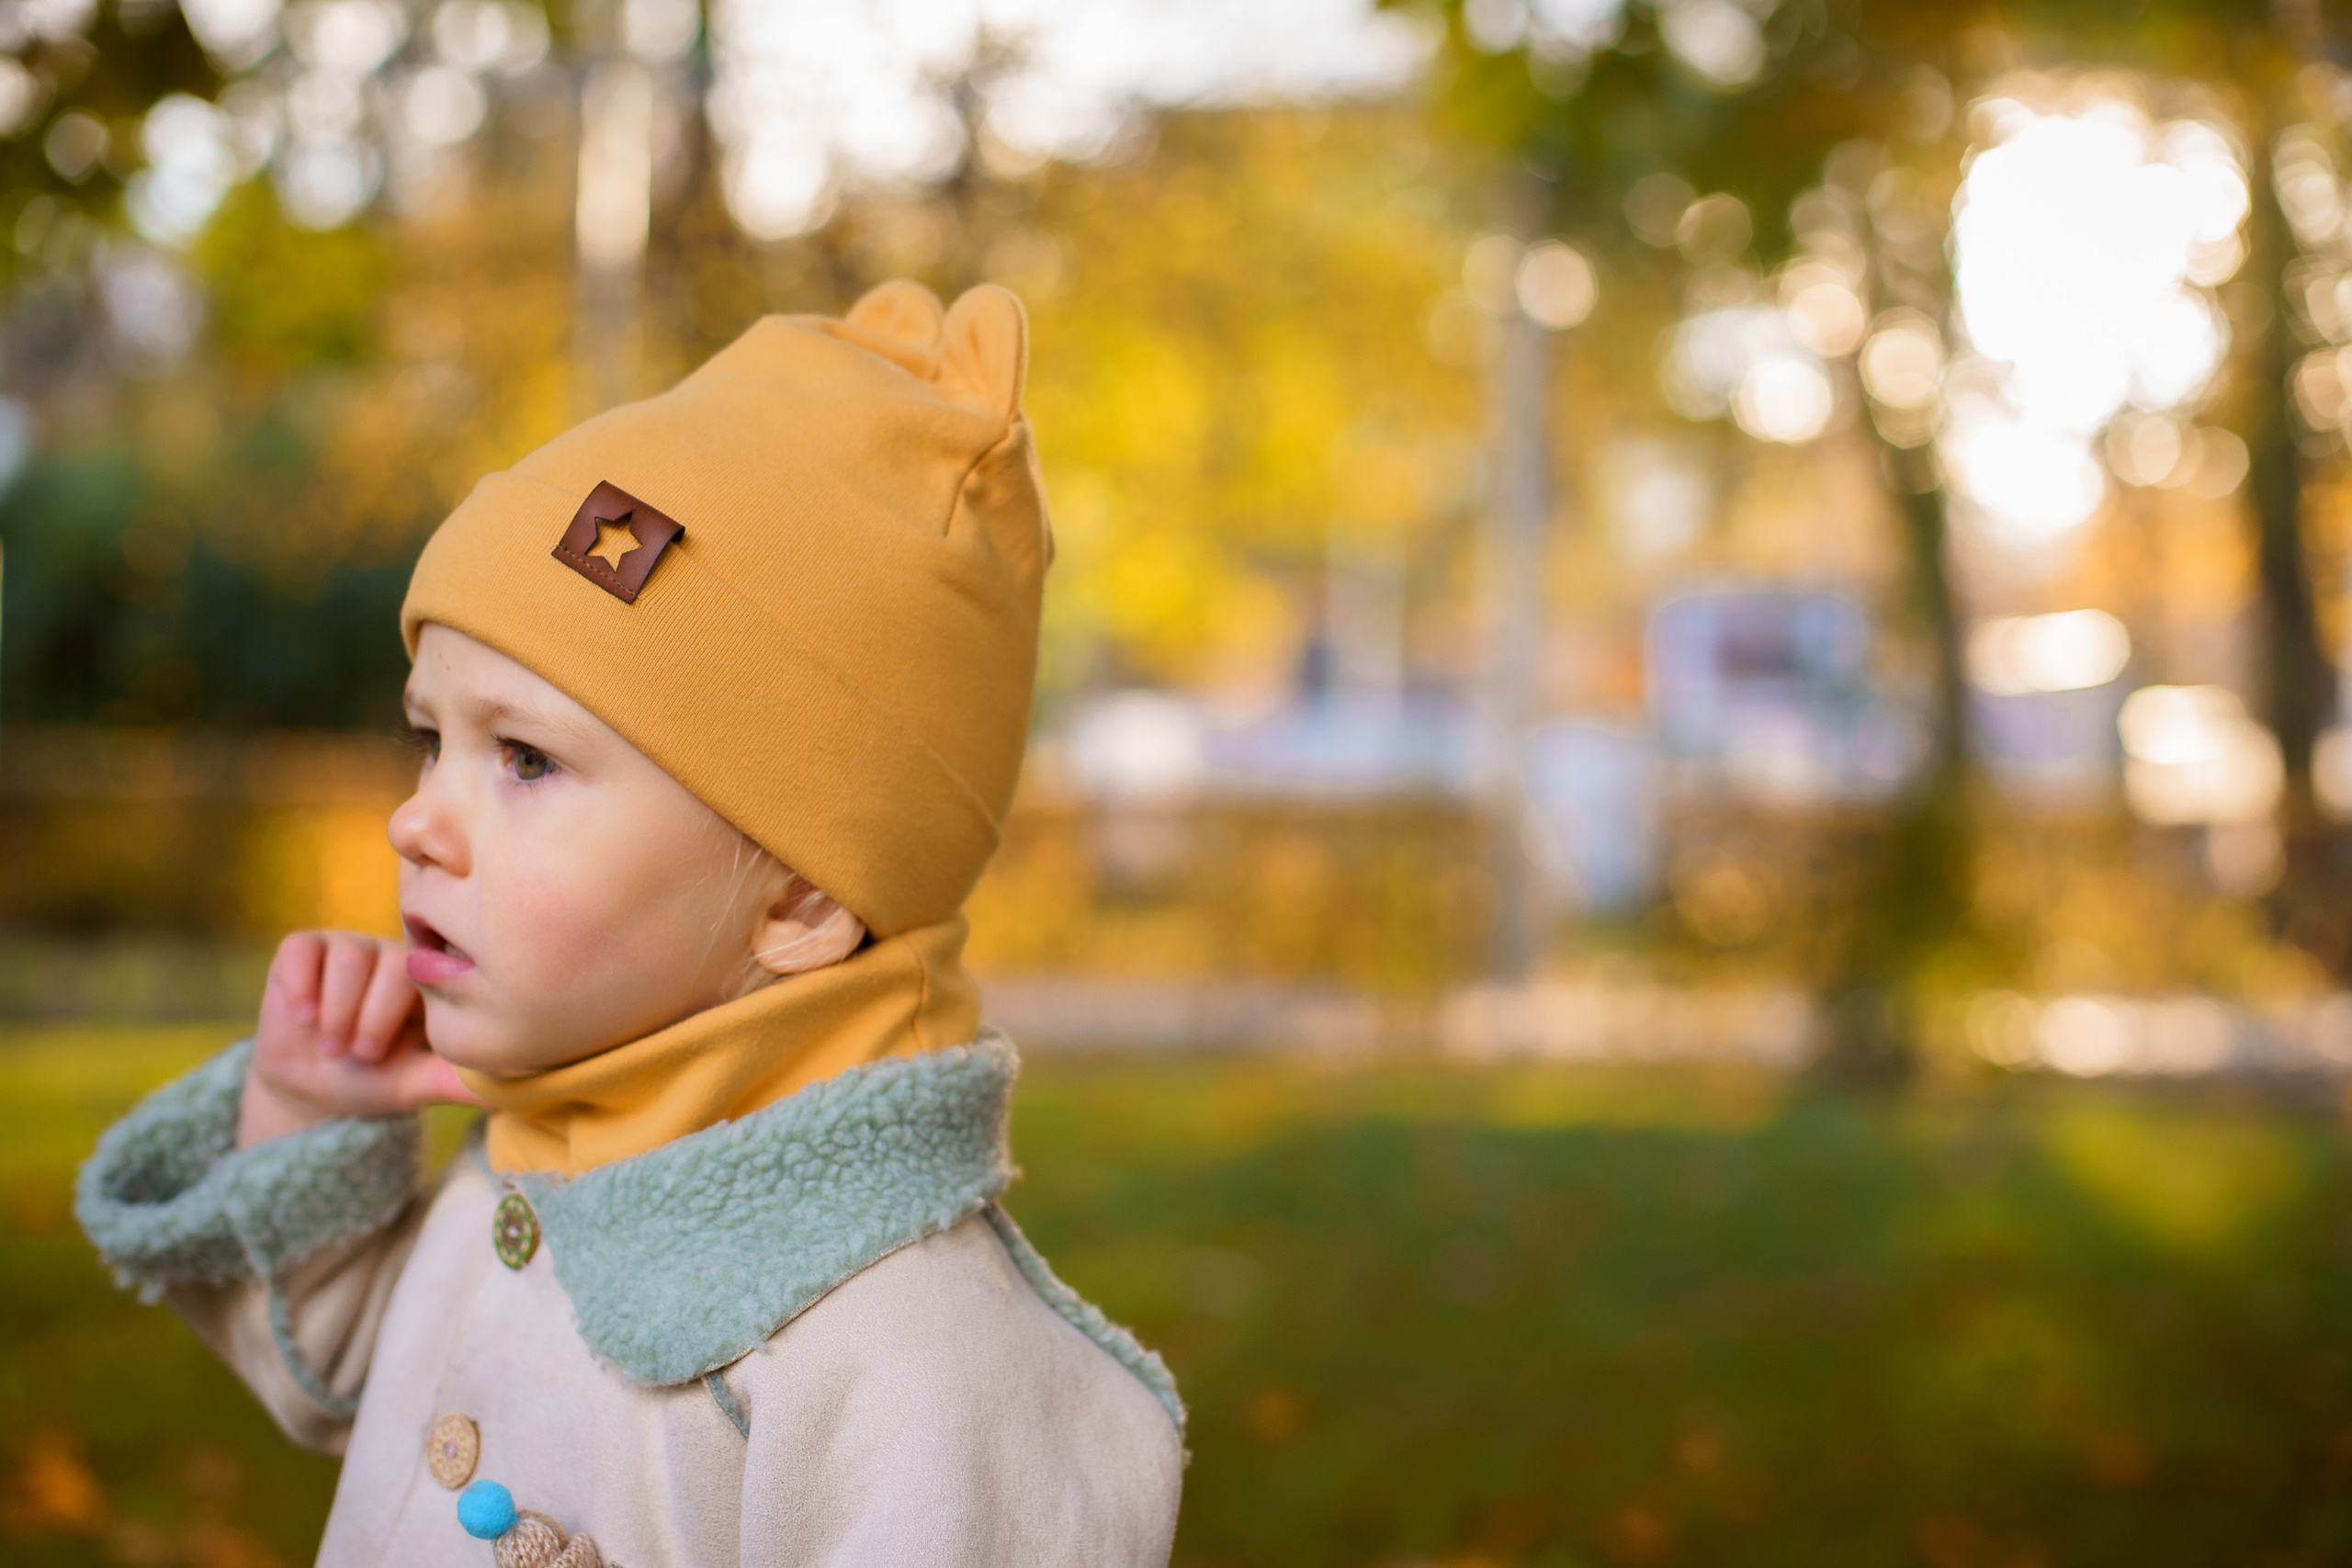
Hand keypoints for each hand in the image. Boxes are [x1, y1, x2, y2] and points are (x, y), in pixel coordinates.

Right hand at [238, 931, 483, 1147]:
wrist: (313, 1088)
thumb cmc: (375, 1078)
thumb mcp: (416, 1083)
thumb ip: (455, 1081)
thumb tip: (504, 1094)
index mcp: (431, 979)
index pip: (433, 974)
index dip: (403, 1016)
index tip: (382, 1056)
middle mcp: (392, 955)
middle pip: (391, 964)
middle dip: (371, 1019)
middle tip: (360, 1054)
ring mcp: (347, 947)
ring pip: (348, 956)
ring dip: (337, 1010)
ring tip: (332, 1047)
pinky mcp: (302, 950)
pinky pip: (300, 949)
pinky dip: (300, 985)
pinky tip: (303, 1018)